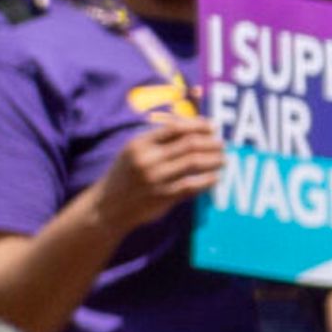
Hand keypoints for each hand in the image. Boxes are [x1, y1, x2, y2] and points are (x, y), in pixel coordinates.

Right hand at [90, 118, 227, 232]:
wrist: (107, 206)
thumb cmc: (126, 175)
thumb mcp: (133, 152)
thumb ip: (157, 140)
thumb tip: (190, 128)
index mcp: (140, 144)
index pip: (175, 128)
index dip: (198, 125)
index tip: (212, 127)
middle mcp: (147, 159)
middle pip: (189, 144)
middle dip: (211, 143)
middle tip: (222, 144)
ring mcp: (156, 178)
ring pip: (194, 163)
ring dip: (213, 160)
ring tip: (224, 159)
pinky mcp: (163, 197)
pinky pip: (192, 186)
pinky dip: (207, 181)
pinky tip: (216, 178)